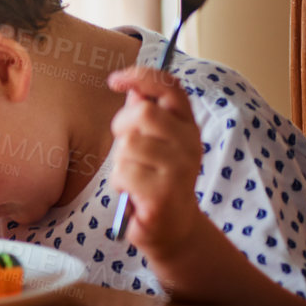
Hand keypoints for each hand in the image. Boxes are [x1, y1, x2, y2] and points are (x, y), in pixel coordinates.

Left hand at [108, 67, 205, 274]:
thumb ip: (144, 114)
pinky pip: (123, 173)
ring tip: (132, 175)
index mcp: (187, 126)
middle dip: (122, 126)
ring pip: (129, 145)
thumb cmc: (156, 179)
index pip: (170, 87)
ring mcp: (179, 170)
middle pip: (143, 113)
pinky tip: (131, 193)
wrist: (174, 228)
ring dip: (119, 161)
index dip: (141, 76)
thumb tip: (132, 87)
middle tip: (126, 148)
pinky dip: (118, 183)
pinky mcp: (163, 194)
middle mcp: (189, 144)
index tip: (116, 80)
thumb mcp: (153, 143)